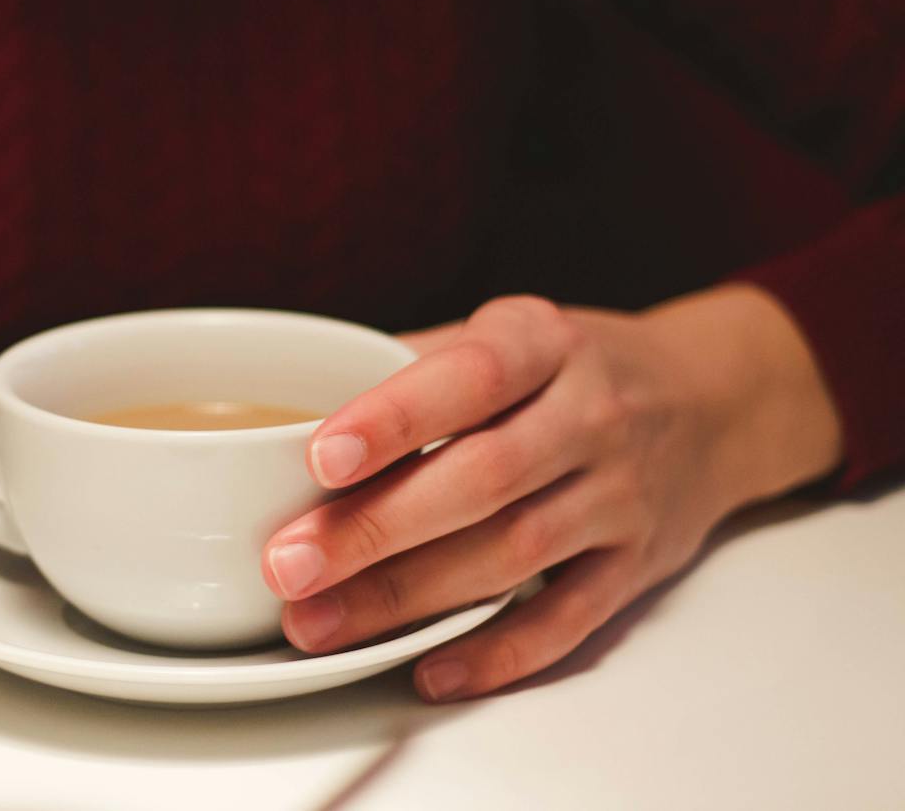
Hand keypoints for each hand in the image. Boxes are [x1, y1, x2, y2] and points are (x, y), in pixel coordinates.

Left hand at [262, 287, 840, 700]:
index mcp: (545, 344)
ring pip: (511, 554)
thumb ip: (413, 363)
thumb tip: (295, 407)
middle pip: (480, 480)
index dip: (395, 418)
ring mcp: (620, 496)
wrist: (713, 401)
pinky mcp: (635, 566)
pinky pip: (566, 620)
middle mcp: (591, 417)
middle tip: (287, 564)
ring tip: (318, 621)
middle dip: (375, 529)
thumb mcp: (508, 331)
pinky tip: (427, 669)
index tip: (320, 454)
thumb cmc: (573, 367)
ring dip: (407, 596)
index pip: (470, 378)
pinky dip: (497, 652)